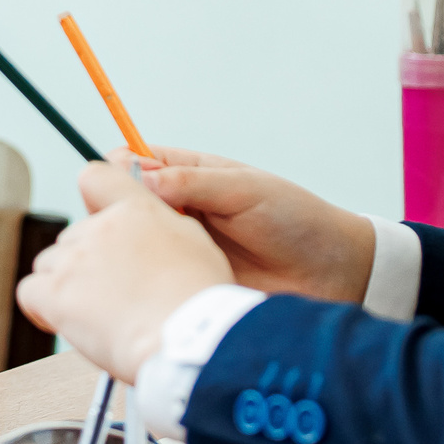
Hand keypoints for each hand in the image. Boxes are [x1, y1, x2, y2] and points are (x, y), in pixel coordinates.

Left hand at [15, 160, 233, 381]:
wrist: (188, 338)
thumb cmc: (199, 300)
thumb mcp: (194, 243)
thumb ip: (162, 228)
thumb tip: (148, 235)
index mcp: (136, 209)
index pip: (96, 177)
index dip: (91, 199)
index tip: (98, 222)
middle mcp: (100, 227)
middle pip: (73, 238)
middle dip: (86, 264)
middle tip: (112, 295)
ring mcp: (74, 259)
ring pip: (50, 265)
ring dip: (65, 287)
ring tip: (97, 316)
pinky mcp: (55, 293)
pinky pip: (30, 292)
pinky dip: (41, 307)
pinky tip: (62, 321)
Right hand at [132, 146, 376, 303]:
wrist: (329, 272)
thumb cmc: (294, 219)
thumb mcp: (245, 190)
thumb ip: (193, 183)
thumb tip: (143, 177)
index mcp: (191, 174)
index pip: (137, 161)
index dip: (119, 169)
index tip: (114, 184)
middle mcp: (179, 207)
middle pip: (125, 202)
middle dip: (114, 210)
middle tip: (125, 223)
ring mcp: (180, 245)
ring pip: (132, 241)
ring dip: (126, 246)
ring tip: (138, 254)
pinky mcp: (186, 278)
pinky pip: (152, 277)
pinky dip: (143, 278)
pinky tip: (147, 282)